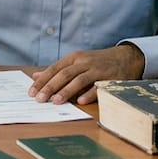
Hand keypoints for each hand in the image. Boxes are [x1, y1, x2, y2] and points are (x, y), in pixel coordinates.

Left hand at [28, 43, 144, 104]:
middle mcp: (84, 62)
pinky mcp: (109, 78)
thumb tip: (36, 76)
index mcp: (74, 57)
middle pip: (64, 74)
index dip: (42, 80)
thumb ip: (58, 70)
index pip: (54, 69)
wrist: (126, 57)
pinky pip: (98, 87)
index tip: (31, 92)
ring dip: (66, 91)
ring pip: (79, 80)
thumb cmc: (97, 62)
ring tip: (55, 101)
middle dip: (50, 87)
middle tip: (39, 99)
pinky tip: (80, 102)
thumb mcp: (77, 61)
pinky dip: (89, 94)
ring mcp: (97, 70)